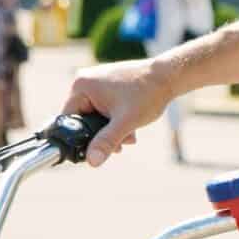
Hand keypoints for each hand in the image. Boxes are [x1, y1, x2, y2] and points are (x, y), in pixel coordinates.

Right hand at [62, 55, 191, 165]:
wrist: (169, 76)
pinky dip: (115, 121)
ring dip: (111, 131)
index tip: (96, 150)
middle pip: (83, 120)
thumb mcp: (125, 122)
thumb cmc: (147, 94)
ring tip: (130, 137)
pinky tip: (131, 129)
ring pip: (96, 117)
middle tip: (121, 145)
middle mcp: (85, 82)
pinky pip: (104, 109)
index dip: (82, 138)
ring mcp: (96, 83)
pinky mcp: (108, 86)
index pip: (69, 120)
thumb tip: (91, 162)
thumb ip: (106, 142)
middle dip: (102, 136)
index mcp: (81, 86)